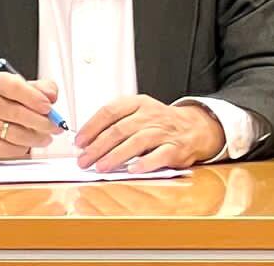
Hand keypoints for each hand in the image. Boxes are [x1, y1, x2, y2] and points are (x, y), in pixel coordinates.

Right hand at [0, 71, 61, 158]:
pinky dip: (23, 149)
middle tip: (56, 127)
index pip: (16, 87)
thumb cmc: (11, 100)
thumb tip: (52, 95)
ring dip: (36, 138)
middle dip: (43, 122)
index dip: (34, 98)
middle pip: (18, 113)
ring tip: (47, 137)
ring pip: (15, 134)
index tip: (49, 107)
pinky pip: (8, 149)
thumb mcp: (27, 87)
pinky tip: (29, 144)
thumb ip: (44, 88)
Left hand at [75, 94, 224, 172]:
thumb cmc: (159, 124)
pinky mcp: (175, 148)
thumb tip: (85, 143)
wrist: (195, 127)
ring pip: (137, 141)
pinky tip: (132, 170)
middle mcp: (151, 115)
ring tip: (101, 167)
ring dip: (116, 155)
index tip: (79, 141)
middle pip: (120, 129)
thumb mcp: (139, 114)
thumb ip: (115, 124)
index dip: (92, 126)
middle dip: (98, 146)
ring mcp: (164, 131)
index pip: (111, 111)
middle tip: (84, 160)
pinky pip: (159, 155)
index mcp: (139, 104)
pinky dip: (145, 163)